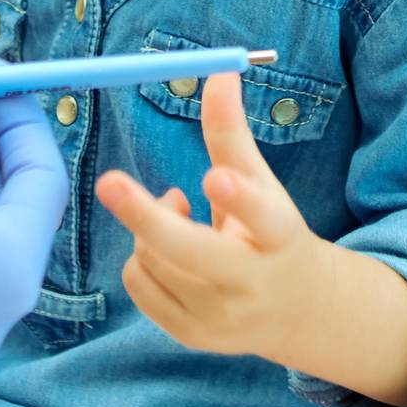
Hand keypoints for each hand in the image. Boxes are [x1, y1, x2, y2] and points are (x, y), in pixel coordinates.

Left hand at [96, 70, 325, 361]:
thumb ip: (232, 133)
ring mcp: (220, 319)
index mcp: (280, 240)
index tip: (212, 176)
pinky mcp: (192, 336)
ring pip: (154, 259)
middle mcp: (251, 285)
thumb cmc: (270, 232)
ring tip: (182, 212)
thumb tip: (221, 70)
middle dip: (147, 218)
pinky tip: (170, 250)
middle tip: (108, 181)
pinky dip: (142, 255)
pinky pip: (139, 282)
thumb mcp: (262, 183)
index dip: (239, 199)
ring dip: (151, 223)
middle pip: (192, 254)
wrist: (297, 312)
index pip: (263, 219)